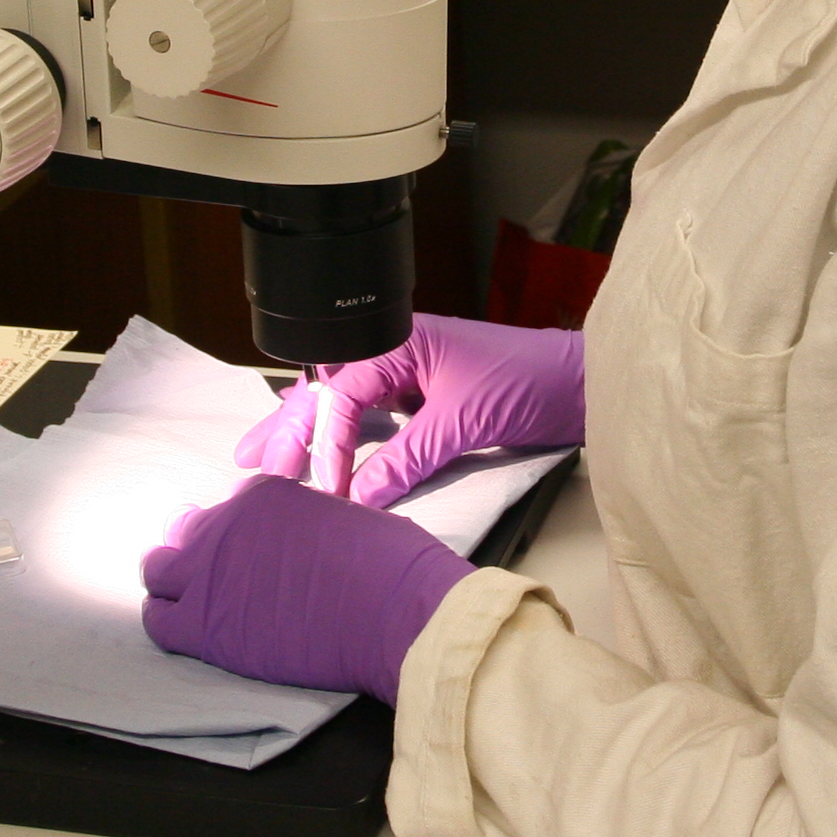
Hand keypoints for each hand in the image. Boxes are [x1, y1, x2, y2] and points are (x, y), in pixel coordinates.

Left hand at [140, 474, 475, 702]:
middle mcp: (226, 524)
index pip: (229, 507)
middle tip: (216, 576)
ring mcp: (209, 574)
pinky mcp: (204, 626)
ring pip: (158, 572)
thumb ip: (305, 522)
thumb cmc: (390, 565)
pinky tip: (186, 631)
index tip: (252, 551)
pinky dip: (166, 621)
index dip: (239, 532)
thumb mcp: (345, 518)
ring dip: (172, 583)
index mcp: (262, 495)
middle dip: (195, 550)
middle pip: (185, 532)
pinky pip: (158, 620)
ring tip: (192, 603)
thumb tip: (302, 540)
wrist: (394, 612)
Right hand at [234, 315, 585, 507]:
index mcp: (402, 340)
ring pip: (342, 404)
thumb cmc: (531, 381)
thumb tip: (360, 496)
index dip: (328, 441)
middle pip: (328, 392)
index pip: (343, 392)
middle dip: (288, 429)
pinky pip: (370, 419)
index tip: (325, 485)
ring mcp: (409, 375)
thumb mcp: (464, 421)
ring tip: (256, 454)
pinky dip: (341, 438)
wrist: (581, 385)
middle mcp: (398, 353)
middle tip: (255, 469)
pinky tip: (314, 450)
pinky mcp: (423, 400)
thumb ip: (409, 457)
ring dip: (303, 431)